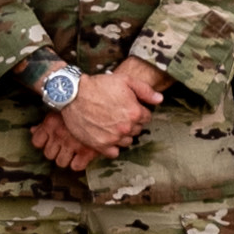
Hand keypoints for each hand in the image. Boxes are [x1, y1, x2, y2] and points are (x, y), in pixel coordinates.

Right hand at [39, 64, 156, 167]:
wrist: (73, 95)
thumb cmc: (99, 85)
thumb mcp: (125, 80)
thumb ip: (145, 90)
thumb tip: (160, 99)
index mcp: (135, 112)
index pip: (147, 117)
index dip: (139, 111)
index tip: (129, 107)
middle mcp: (126, 128)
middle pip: (137, 130)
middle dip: (131, 123)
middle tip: (118, 114)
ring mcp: (113, 138)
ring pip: (127, 141)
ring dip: (123, 135)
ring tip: (112, 124)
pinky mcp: (100, 145)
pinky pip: (114, 153)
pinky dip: (112, 146)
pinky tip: (107, 136)